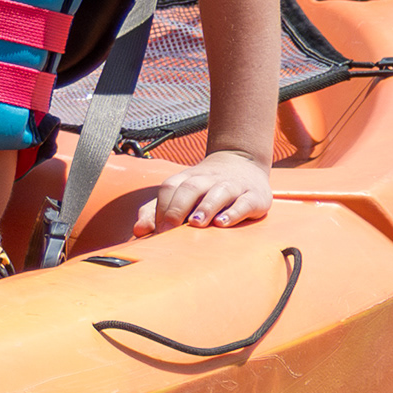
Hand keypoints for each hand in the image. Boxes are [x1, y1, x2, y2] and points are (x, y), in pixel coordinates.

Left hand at [152, 149, 271, 229]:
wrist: (243, 162)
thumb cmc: (205, 187)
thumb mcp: (180, 194)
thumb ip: (156, 211)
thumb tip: (139, 231)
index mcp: (187, 179)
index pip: (169, 188)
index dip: (161, 208)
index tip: (155, 231)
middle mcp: (209, 180)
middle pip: (190, 188)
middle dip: (178, 208)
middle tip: (169, 229)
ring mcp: (233, 186)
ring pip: (218, 193)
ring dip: (205, 208)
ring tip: (196, 224)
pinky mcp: (254, 196)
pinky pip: (244, 202)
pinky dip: (234, 212)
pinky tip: (223, 223)